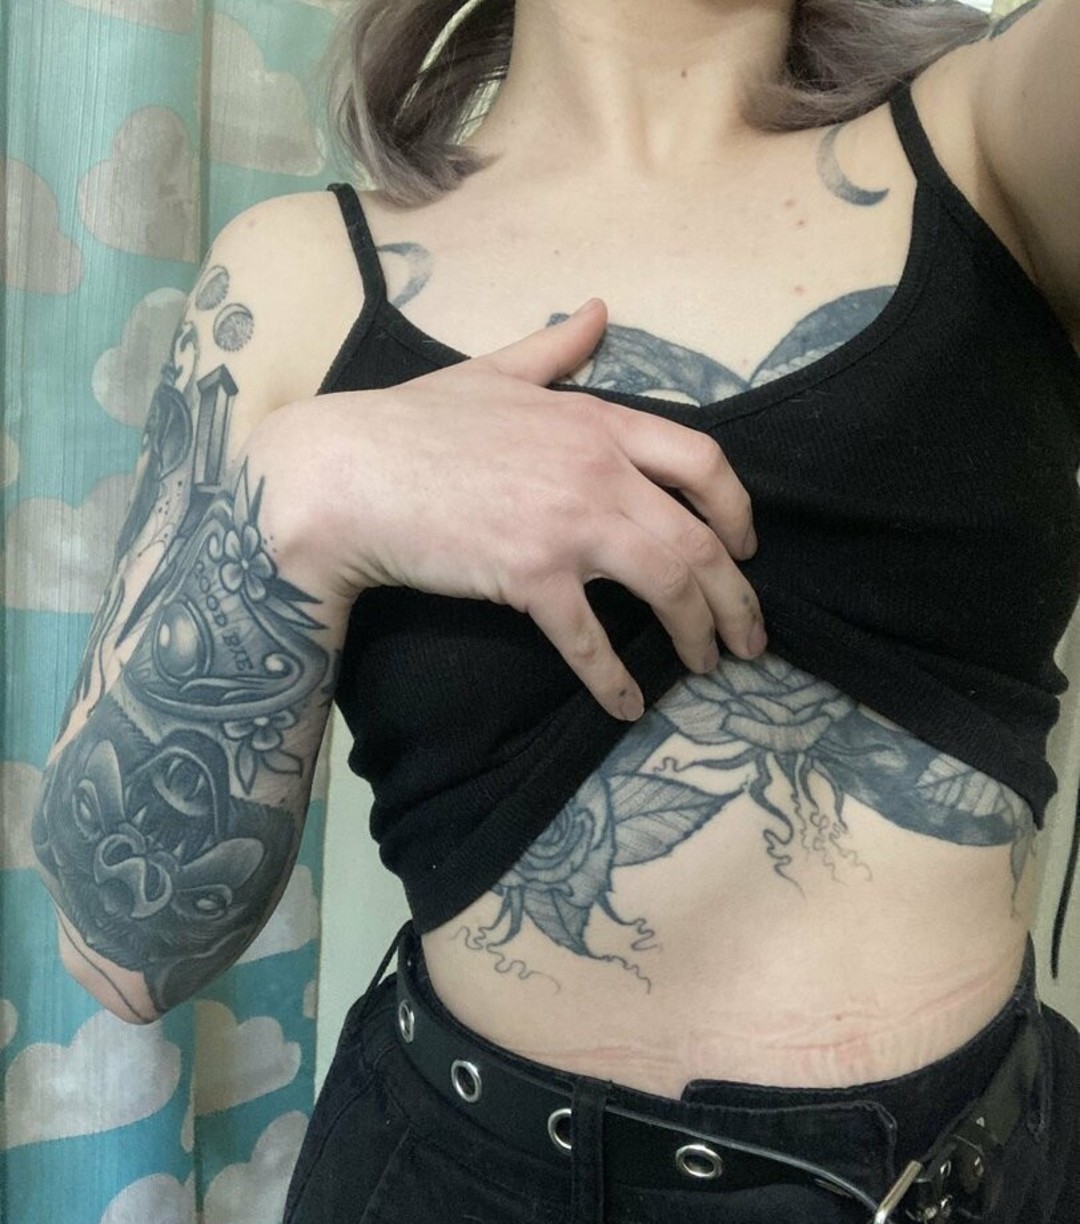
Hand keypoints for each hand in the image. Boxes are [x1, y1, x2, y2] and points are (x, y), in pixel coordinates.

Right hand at [279, 298, 764, 721]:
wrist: (346, 474)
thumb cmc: (412, 422)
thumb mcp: (493, 371)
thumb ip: (555, 349)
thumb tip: (599, 310)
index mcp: (597, 421)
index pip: (705, 462)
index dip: (738, 512)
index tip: (746, 550)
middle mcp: (598, 470)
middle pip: (700, 540)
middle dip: (737, 598)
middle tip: (749, 639)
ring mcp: (568, 523)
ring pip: (667, 586)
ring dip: (697, 636)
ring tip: (708, 668)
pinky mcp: (531, 576)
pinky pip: (589, 640)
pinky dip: (614, 681)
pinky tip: (626, 708)